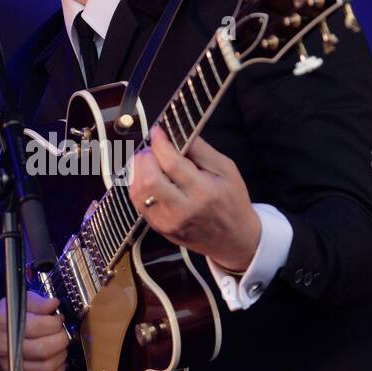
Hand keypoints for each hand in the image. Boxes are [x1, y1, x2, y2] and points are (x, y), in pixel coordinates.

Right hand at [0, 292, 68, 370]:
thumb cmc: (9, 319)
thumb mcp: (19, 303)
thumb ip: (38, 303)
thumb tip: (54, 304)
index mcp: (3, 324)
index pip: (36, 327)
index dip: (54, 322)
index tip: (58, 318)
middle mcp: (5, 348)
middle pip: (43, 350)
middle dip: (61, 339)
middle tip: (62, 332)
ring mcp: (12, 367)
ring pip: (47, 367)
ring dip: (61, 355)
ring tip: (60, 344)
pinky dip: (59, 370)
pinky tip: (57, 358)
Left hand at [129, 126, 260, 271]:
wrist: (233, 238)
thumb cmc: (232, 201)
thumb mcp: (226, 169)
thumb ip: (201, 149)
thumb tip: (177, 131)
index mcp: (204, 192)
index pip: (172, 164)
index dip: (160, 144)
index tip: (157, 131)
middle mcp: (183, 210)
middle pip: (149, 180)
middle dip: (145, 158)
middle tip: (152, 149)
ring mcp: (168, 222)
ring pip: (138, 192)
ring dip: (138, 171)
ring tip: (149, 162)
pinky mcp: (159, 228)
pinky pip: (138, 204)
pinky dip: (138, 186)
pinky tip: (148, 178)